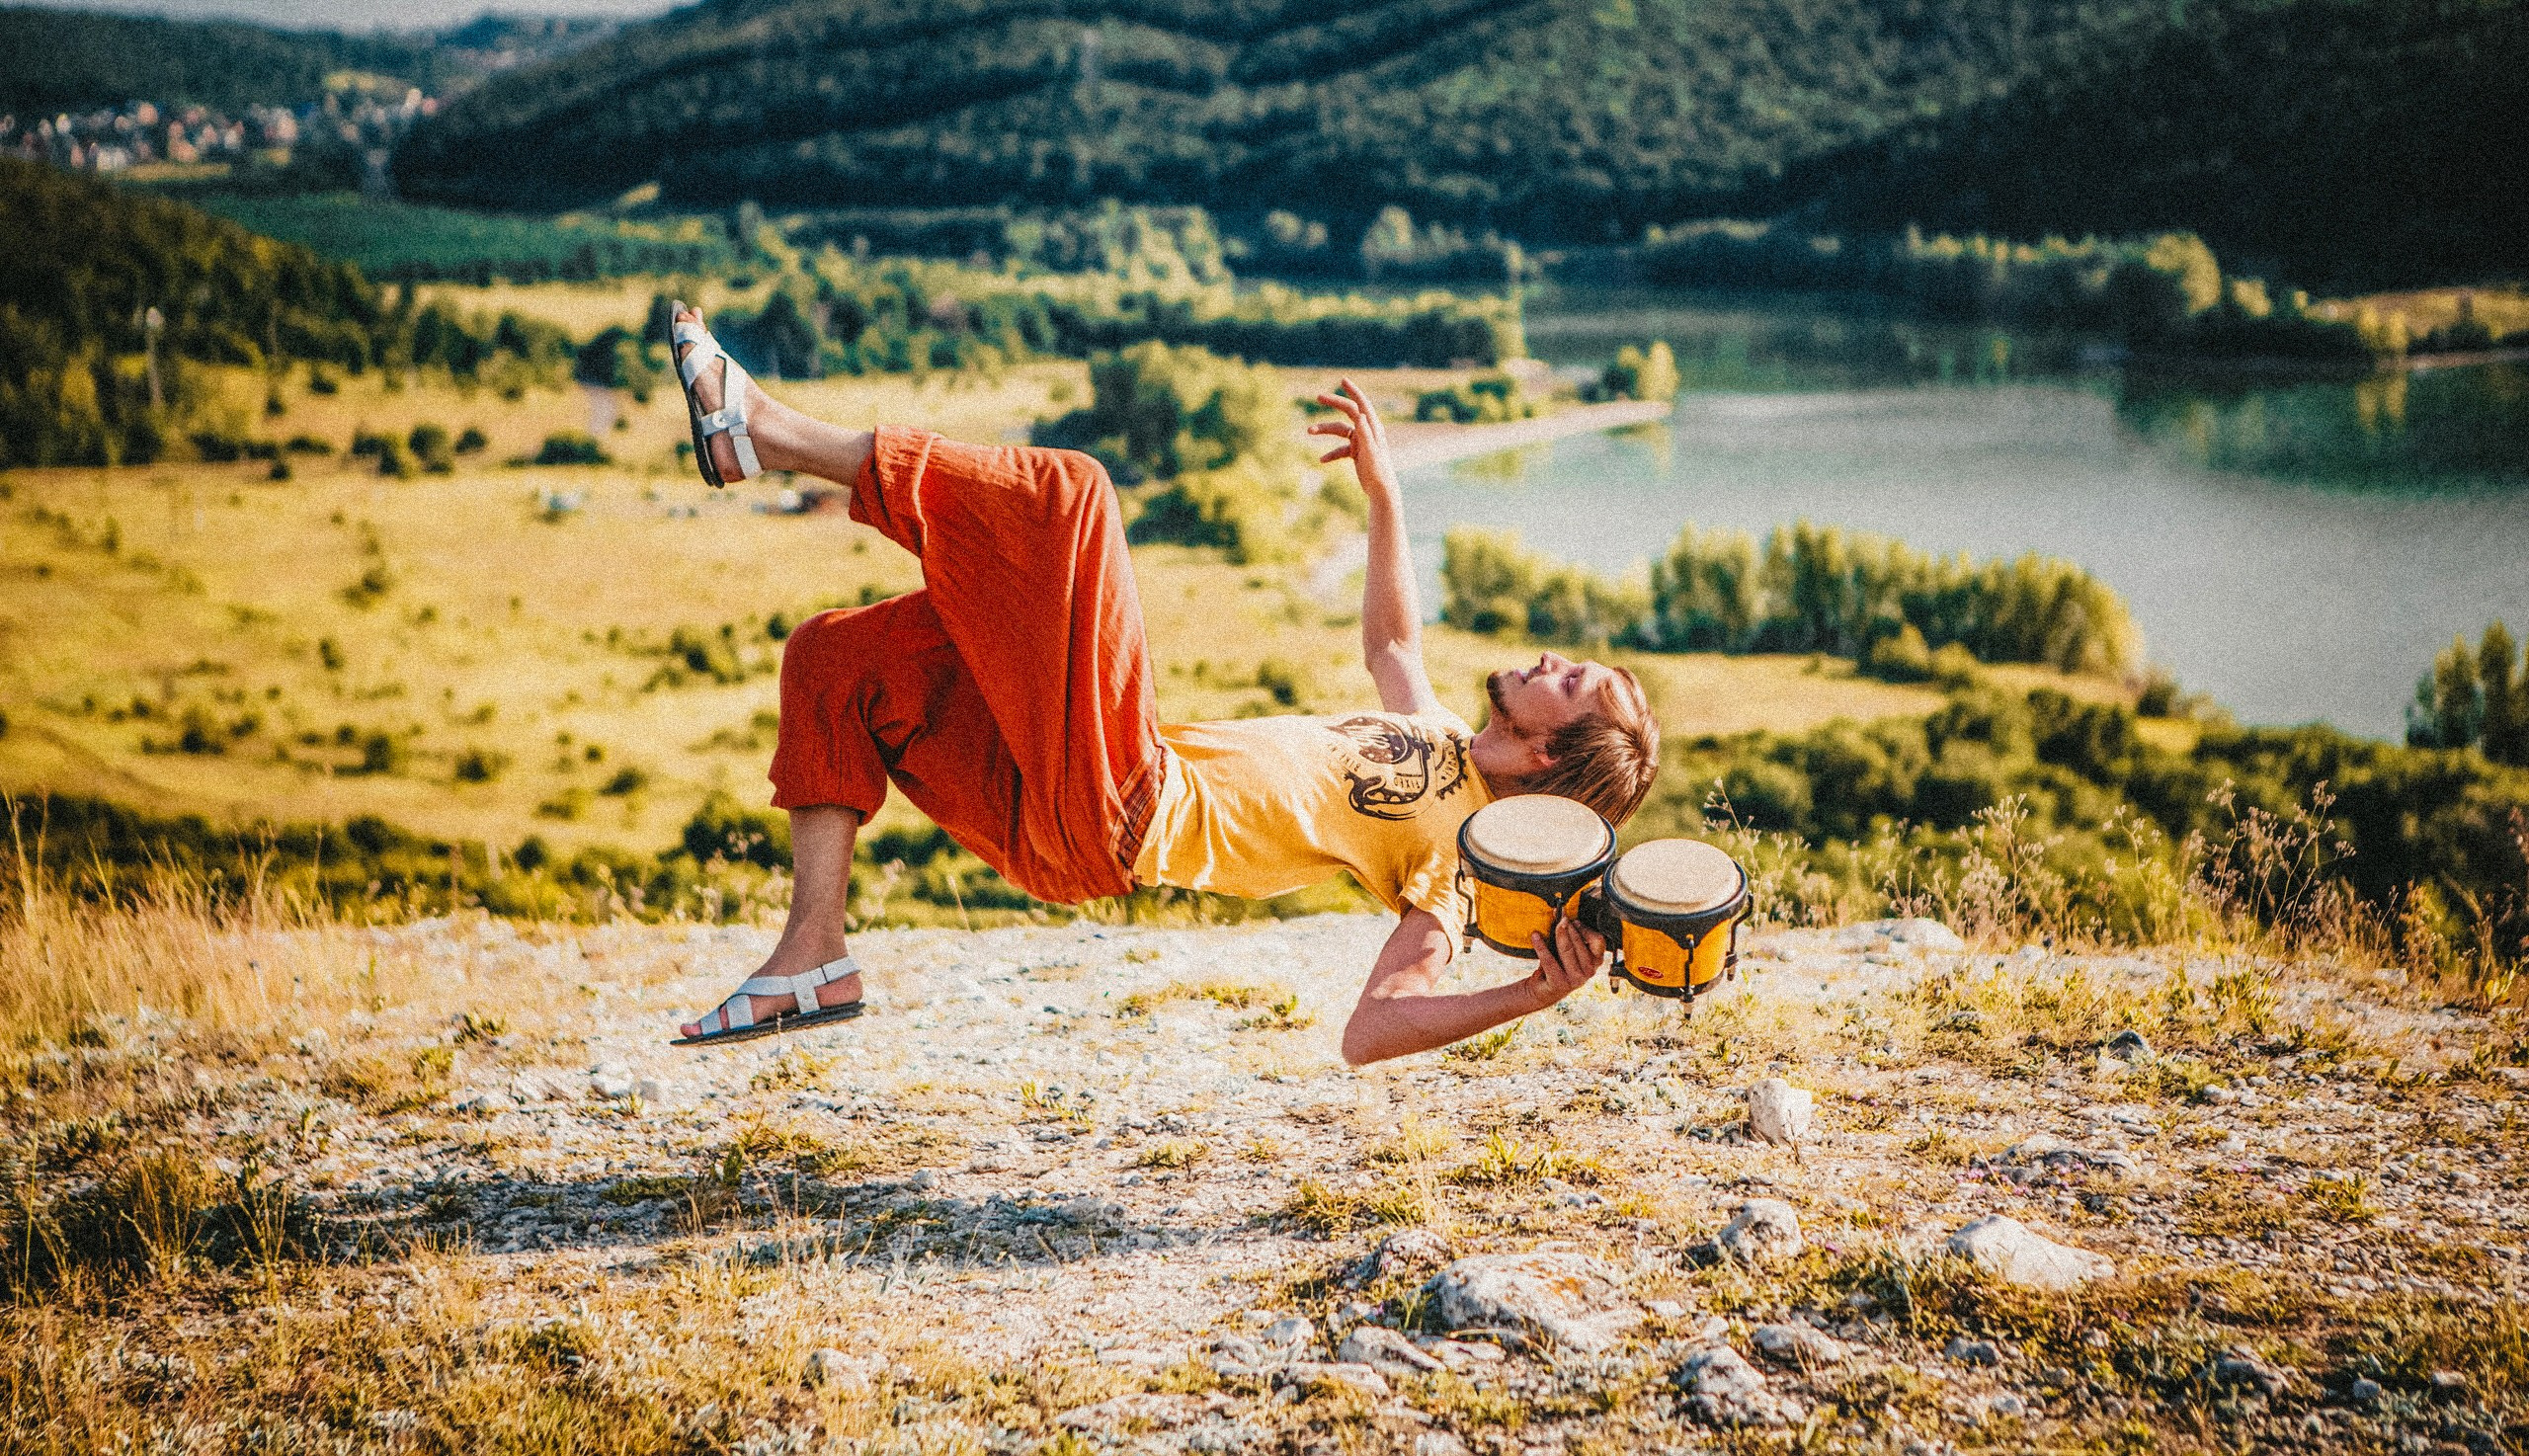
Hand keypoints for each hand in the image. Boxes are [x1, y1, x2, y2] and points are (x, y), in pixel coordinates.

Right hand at [1307, 377, 1395, 494]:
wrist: (1382, 491)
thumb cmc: (1378, 472)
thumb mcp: (1371, 452)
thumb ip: (1366, 434)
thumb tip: (1360, 415)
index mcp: (1372, 428)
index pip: (1361, 404)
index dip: (1352, 391)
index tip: (1342, 380)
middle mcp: (1367, 431)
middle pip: (1349, 412)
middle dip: (1334, 403)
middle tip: (1318, 396)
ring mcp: (1361, 441)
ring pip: (1340, 430)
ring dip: (1325, 430)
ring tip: (1308, 431)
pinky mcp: (1357, 452)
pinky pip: (1340, 448)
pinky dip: (1331, 453)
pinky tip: (1321, 460)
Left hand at [1527, 916, 1606, 1007]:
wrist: (1544, 989)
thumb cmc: (1559, 965)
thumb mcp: (1568, 949)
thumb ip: (1569, 933)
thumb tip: (1560, 913)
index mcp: (1596, 962)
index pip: (1598, 940)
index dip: (1585, 929)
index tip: (1573, 921)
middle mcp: (1589, 972)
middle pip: (1579, 942)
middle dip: (1568, 928)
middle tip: (1561, 919)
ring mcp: (1575, 979)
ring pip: (1566, 950)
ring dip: (1558, 934)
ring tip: (1553, 924)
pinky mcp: (1559, 983)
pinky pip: (1549, 960)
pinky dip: (1541, 946)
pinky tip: (1535, 936)